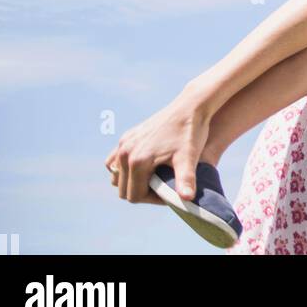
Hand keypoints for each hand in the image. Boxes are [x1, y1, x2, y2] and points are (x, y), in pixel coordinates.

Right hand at [104, 90, 210, 204]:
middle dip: (142, 192)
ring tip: (155, 176)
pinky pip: (116, 161)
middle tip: (163, 185)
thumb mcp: (188, 158)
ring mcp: (124, 143)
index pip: (135, 196)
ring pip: (118, 176)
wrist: (189, 107)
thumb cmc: (190, 133)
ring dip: (132, 181)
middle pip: (124, 190)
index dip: (153, 199)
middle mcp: (125, 152)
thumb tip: (187, 200)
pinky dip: (126, 168)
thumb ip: (185, 181)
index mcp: (137, 160)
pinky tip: (145, 165)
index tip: (169, 192)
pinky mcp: (127, 136)